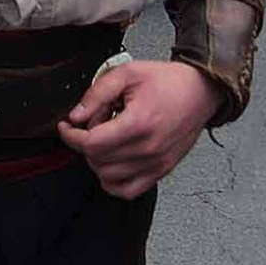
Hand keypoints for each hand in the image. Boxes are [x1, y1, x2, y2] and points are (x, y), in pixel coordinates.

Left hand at [57, 60, 223, 199]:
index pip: (91, 143)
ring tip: (104, 139)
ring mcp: (157, 163)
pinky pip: (130, 190)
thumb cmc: (168, 82)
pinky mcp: (162, 170)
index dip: (70, 135)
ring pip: (109, 178)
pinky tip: (111, 162)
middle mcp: (149, 149)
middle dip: (84, 143)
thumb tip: (76, 115)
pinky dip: (113, 182)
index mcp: (138, 124)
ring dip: (97, 161)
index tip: (66, 126)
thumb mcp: (126, 74)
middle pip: (97, 161)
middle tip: (91, 125)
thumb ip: (96, 94)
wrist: (200, 91)